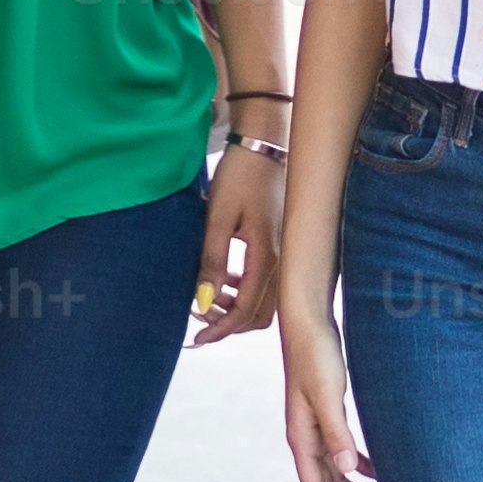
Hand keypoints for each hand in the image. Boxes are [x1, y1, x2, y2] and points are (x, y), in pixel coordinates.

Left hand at [186, 138, 286, 347]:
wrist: (265, 142)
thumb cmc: (241, 174)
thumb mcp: (218, 217)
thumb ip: (212, 262)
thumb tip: (203, 302)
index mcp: (268, 256)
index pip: (246, 310)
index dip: (220, 329)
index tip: (196, 339)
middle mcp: (283, 260)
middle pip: (260, 314)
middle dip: (229, 322)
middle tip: (199, 316)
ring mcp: (286, 253)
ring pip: (266, 301)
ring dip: (237, 307)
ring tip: (208, 296)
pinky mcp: (283, 244)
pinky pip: (268, 283)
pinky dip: (245, 290)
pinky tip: (227, 278)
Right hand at [280, 314, 387, 481]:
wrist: (309, 321)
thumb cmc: (317, 355)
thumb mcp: (328, 394)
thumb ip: (336, 432)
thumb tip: (348, 469)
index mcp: (301, 437)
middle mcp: (305, 436)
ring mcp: (315, 425)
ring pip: (337, 469)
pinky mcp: (327, 412)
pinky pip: (342, 450)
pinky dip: (360, 464)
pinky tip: (380, 469)